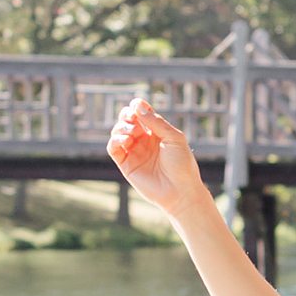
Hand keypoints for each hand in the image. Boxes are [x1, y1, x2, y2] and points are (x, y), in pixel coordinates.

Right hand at [107, 95, 207, 215]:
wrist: (180, 191)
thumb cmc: (182, 164)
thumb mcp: (173, 137)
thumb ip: (155, 122)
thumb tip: (136, 105)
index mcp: (158, 132)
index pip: (143, 114)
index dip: (138, 106)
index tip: (137, 103)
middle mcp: (144, 141)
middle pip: (128, 120)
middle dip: (127, 114)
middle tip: (132, 117)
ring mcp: (134, 152)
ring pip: (118, 132)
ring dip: (122, 127)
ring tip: (134, 132)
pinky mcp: (126, 165)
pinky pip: (113, 148)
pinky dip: (115, 140)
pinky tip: (126, 140)